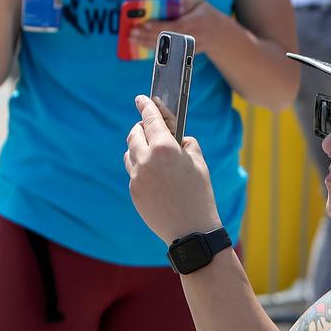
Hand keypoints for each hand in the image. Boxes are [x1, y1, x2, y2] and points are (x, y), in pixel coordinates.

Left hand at [125, 94, 221, 245]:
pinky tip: (153, 175)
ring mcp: (137, 177)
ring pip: (130, 153)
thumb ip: (186, 143)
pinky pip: (133, 172)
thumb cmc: (200, 195)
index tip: (141, 98)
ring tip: (151, 152)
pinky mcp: (134, 192)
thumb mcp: (199, 163)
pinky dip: (140, 167)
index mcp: (165, 148)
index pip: (150, 118)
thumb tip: (176, 137)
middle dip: (141, 127)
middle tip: (149, 128)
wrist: (191, 231)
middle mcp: (146, 160)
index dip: (145, 105)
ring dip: (138, 147)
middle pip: (135, 134)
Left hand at [128, 0, 228, 55]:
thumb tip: (168, 6)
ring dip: (147, 44)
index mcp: (195, 23)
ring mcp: (187, 48)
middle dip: (147, 36)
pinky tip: (141, 47)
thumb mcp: (199, 2)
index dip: (159, 26)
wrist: (218, 35)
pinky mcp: (184, 54)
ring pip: (165, 48)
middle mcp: (191, 37)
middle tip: (132, 33)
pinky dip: (154, 50)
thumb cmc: (205, 14)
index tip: (144, 24)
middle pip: (167, 38)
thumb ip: (185, 2)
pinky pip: (167, 53)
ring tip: (133, 40)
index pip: (175, 26)